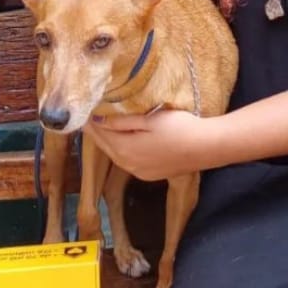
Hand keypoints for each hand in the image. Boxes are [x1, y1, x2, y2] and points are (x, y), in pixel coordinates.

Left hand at [84, 109, 216, 181]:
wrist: (204, 148)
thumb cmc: (177, 127)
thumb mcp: (148, 119)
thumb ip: (121, 122)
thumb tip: (97, 120)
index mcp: (125, 148)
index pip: (101, 134)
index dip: (91, 123)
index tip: (83, 113)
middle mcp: (128, 164)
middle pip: (106, 147)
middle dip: (96, 134)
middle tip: (88, 120)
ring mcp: (139, 172)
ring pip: (116, 156)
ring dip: (108, 143)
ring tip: (102, 130)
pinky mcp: (149, 175)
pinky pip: (127, 162)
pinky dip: (120, 151)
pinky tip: (122, 143)